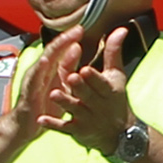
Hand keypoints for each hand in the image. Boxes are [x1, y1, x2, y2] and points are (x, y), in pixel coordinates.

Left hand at [35, 24, 139, 153]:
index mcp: (108, 90)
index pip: (100, 82)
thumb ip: (113, 52)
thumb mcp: (116, 76)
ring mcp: (86, 119)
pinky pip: (63, 127)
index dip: (93, 77)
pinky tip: (41, 119)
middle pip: (87, 95)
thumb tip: (121, 29)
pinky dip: (53, 124)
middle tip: (71, 77)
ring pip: (74, 109)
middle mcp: (97, 105)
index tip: (85, 69)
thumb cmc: (115, 99)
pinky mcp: (77, 130)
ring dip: (64, 102)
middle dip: (79, 87)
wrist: (118, 134)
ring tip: (53, 94)